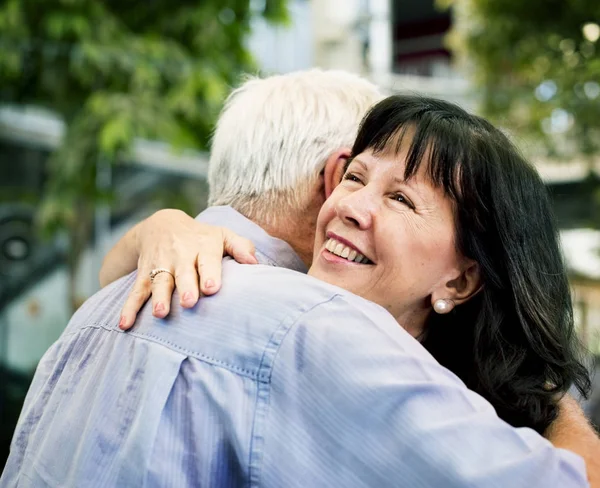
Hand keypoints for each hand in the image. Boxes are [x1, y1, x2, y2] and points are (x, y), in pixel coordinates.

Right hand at [119, 209, 256, 329]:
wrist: (161, 224)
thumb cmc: (202, 237)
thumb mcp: (223, 235)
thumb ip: (240, 247)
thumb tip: (255, 263)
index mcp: (203, 246)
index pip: (207, 259)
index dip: (209, 273)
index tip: (211, 288)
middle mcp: (180, 256)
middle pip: (182, 272)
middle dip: (185, 286)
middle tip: (189, 302)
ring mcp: (160, 266)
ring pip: (159, 282)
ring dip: (158, 298)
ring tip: (160, 314)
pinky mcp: (144, 275)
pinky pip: (136, 292)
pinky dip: (129, 308)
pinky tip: (124, 325)